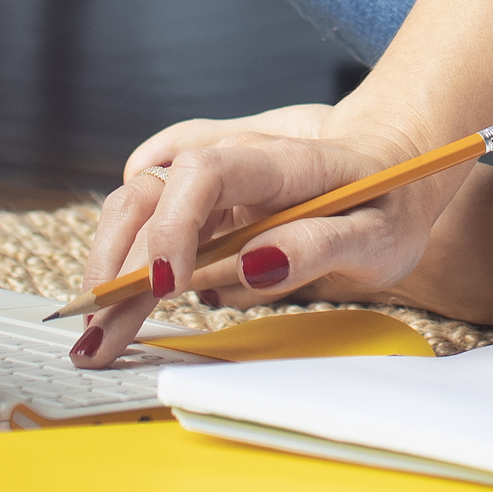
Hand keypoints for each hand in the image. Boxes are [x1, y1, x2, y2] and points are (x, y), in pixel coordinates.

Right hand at [68, 104, 463, 360]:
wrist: (394, 159)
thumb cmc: (389, 202)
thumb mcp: (378, 239)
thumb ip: (320, 247)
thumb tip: (256, 267)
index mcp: (283, 164)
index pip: (206, 171)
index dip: (173, 225)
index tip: (163, 286)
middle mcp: (236, 156)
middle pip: (152, 192)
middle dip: (117, 263)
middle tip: (101, 335)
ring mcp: (214, 165)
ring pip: (138, 201)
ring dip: (110, 262)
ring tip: (97, 330)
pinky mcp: (203, 182)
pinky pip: (148, 194)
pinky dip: (123, 237)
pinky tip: (115, 278)